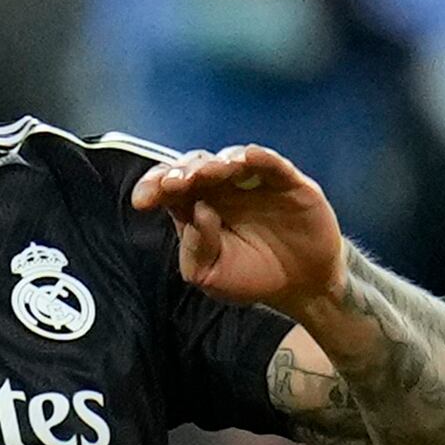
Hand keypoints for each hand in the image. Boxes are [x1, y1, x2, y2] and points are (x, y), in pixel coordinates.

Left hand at [128, 143, 349, 315]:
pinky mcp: (286, 183)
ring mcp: (254, 181)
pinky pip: (272, 164)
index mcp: (197, 206)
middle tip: (175, 185)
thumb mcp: (211, 275)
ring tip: (210, 173)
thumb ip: (196, 249)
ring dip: (216, 164)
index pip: (169, 187)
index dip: (154, 186)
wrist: (301, 287)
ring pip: (230, 159)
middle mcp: (222, 188)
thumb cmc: (251, 277)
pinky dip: (260, 158)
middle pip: (196, 166)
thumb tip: (198, 211)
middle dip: (182, 172)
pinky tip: (248, 158)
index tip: (143, 200)